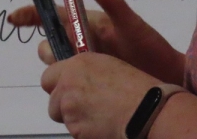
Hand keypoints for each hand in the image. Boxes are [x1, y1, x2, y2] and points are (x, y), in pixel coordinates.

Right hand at [8, 0, 185, 82]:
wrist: (168, 81)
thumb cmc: (152, 49)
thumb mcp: (131, 24)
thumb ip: (112, 2)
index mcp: (87, 24)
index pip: (52, 15)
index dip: (30, 15)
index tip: (14, 18)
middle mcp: (81, 42)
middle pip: (49, 43)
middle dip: (51, 49)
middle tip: (73, 54)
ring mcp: (84, 63)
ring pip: (55, 64)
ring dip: (61, 67)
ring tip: (84, 70)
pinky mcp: (88, 81)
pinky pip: (66, 81)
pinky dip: (65, 83)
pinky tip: (80, 87)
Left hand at [42, 52, 157, 138]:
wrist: (148, 112)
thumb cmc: (136, 88)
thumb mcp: (107, 66)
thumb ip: (84, 72)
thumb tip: (76, 80)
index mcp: (75, 66)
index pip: (48, 77)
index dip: (57, 86)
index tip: (67, 91)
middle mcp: (67, 85)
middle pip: (52, 101)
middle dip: (63, 106)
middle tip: (83, 109)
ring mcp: (69, 109)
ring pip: (63, 118)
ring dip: (76, 121)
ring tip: (99, 119)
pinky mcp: (76, 130)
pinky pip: (75, 133)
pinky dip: (85, 133)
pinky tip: (103, 128)